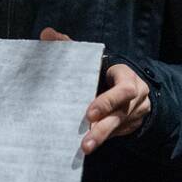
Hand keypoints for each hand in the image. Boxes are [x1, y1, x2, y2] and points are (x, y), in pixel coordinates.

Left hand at [39, 27, 151, 154]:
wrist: (129, 87)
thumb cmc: (103, 70)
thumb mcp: (93, 58)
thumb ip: (72, 46)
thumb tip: (47, 34)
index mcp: (126, 77)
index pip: (124, 88)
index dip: (108, 101)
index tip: (90, 113)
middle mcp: (134, 97)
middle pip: (121, 112)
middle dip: (104, 126)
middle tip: (86, 137)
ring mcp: (133, 114)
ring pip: (118, 127)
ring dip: (101, 137)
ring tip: (85, 147)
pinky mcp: (128, 126)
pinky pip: (115, 135)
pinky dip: (100, 139)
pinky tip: (84, 147)